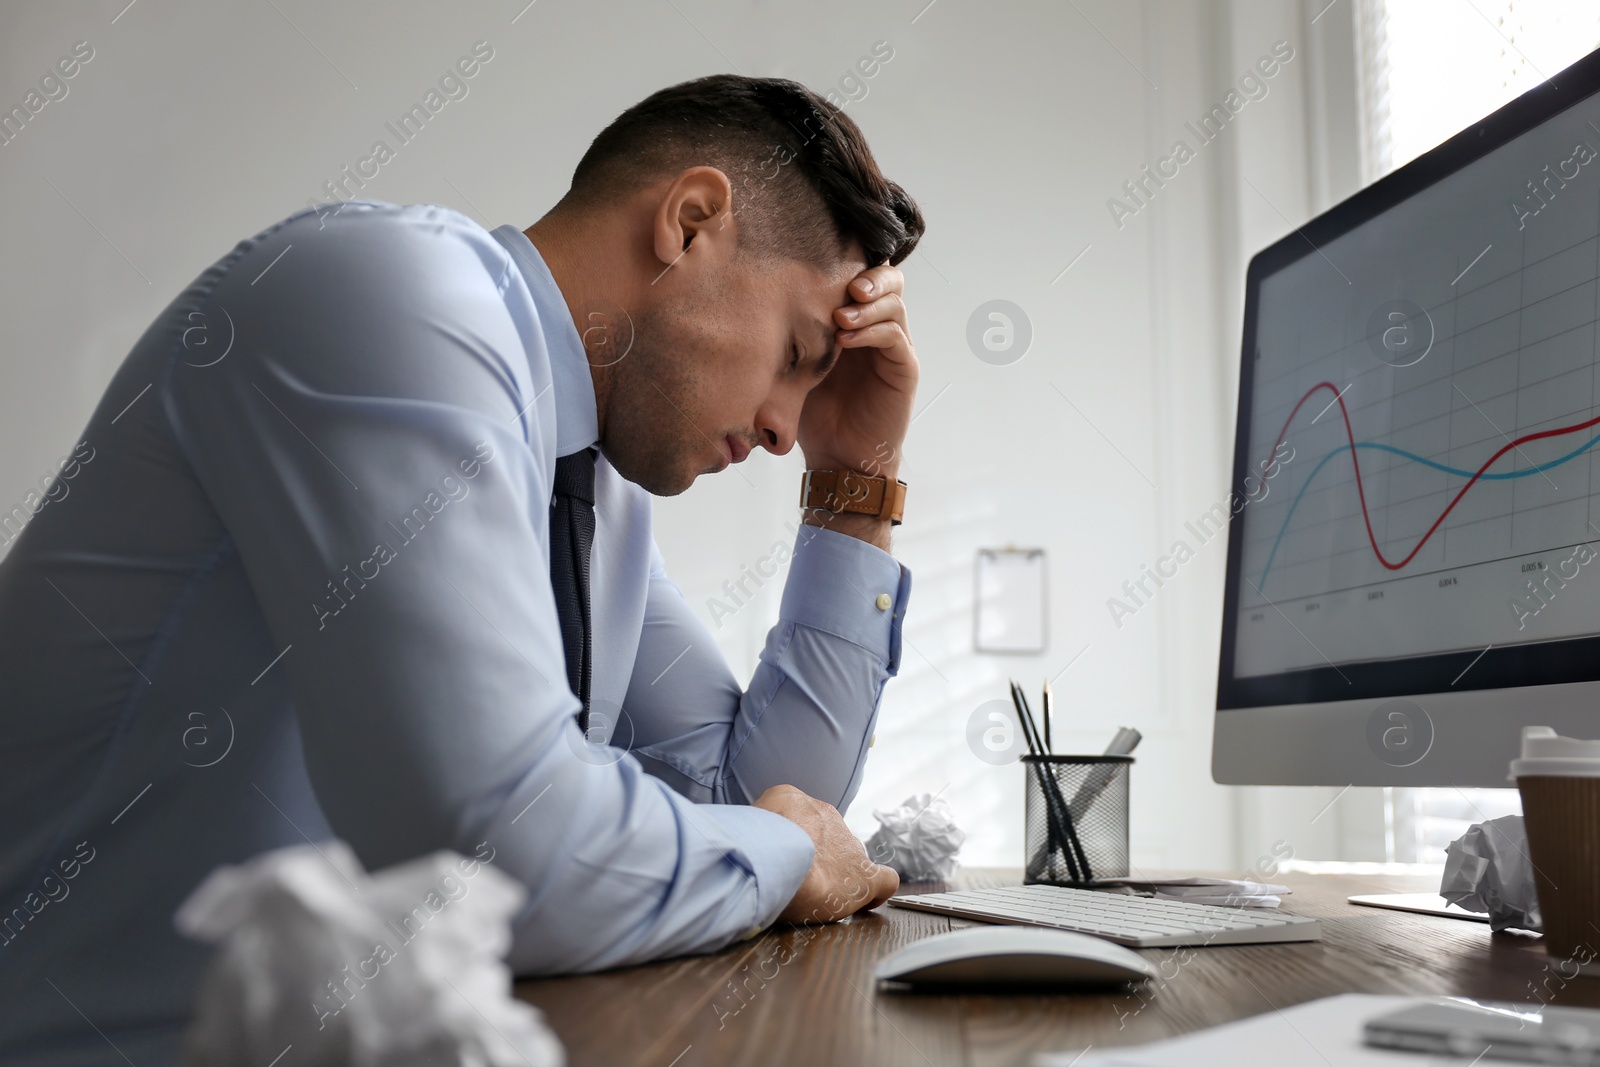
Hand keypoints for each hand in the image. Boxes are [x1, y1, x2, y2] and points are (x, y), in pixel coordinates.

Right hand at [753, 784, 898, 923]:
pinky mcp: (864, 875)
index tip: (783, 859)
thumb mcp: (744, 823)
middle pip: (826, 838)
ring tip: (819, 896)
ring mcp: (848, 845)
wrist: (774, 857)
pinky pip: (883, 879)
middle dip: (815, 859)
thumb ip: (756, 830)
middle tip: (796, 881)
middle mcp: (825, 816)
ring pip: (849, 859)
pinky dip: (876, 891)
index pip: (799, 820)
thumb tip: (758, 844)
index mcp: (793, 801)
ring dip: (837, 876)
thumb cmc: (752, 845)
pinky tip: (865, 900)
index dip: (793, 842)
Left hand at [796, 265, 916, 480]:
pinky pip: (895, 338)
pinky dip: (873, 331)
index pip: (863, 278)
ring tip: (841, 318)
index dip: (850, 266)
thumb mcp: (795, 367)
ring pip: (895, 305)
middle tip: (848, 288)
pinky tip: (846, 339)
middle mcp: (878, 329)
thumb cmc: (814, 415)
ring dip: (869, 305)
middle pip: (889, 281)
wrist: (838, 458)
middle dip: (871, 277)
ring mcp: (894, 348)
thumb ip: (791, 335)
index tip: (822, 269)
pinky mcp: (904, 369)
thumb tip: (762, 299)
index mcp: (854, 322)